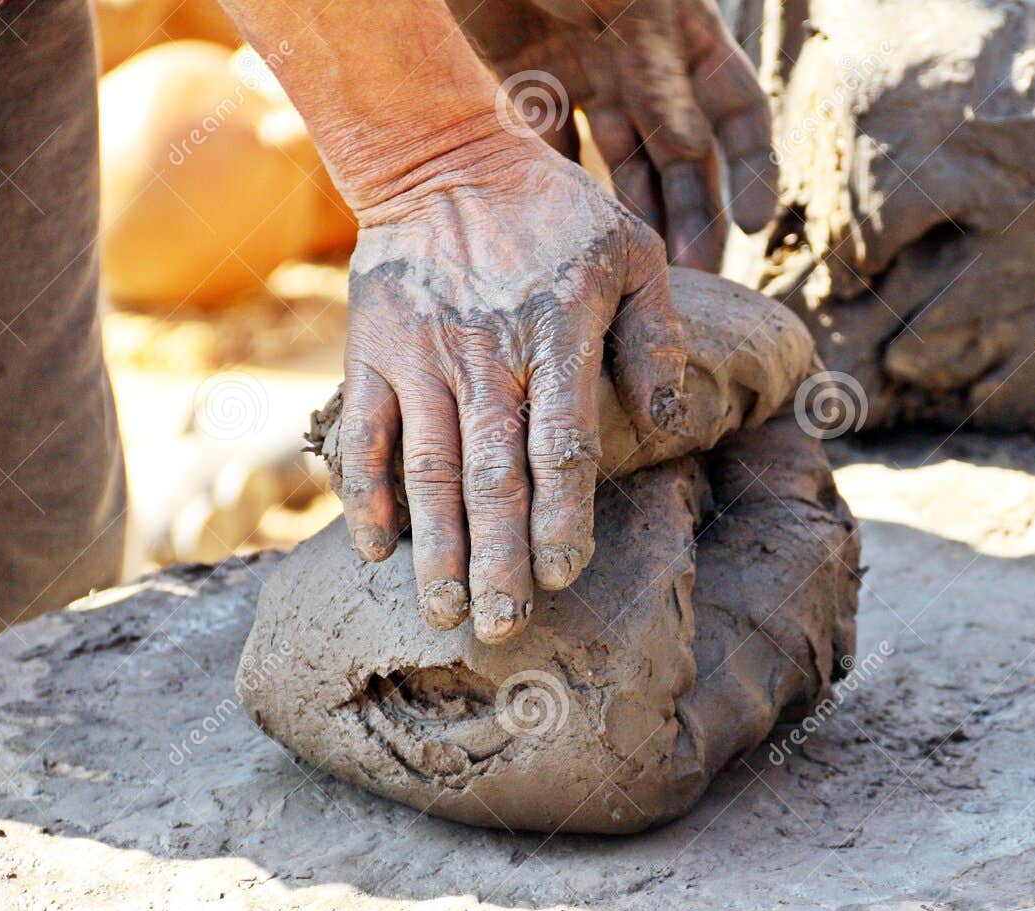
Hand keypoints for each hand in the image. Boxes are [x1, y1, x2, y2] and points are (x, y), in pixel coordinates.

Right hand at [336, 134, 684, 642]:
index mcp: (558, 333)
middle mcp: (487, 354)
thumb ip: (656, 336)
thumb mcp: (634, 251)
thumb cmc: (555, 211)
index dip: (563, 517)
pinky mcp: (372, 352)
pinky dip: (366, 494)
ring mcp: (421, 357)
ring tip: (444, 614)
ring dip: (436, 548)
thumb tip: (670, 419)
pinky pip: (364, 434)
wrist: (441, 155)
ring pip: (429, 469)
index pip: (563, 445)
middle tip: (500, 631)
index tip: (563, 575)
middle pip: (494, 476)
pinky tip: (376, 552)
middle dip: (497, 561)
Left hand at [458, 0, 776, 269]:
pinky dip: (561, 189)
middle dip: (693, 213)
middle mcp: (641, 61)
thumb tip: (691, 149)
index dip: (751, 167)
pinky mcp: (525, 81)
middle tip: (695, 276)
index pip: (737, 108)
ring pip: (619, 162)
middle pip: (682, 153)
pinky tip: (569, 232)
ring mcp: (583, 72)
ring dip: (634, 216)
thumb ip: (657, 69)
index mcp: (682, 31)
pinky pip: (550, 148)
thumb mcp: (628, 2)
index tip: (754, 225)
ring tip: (639, 274)